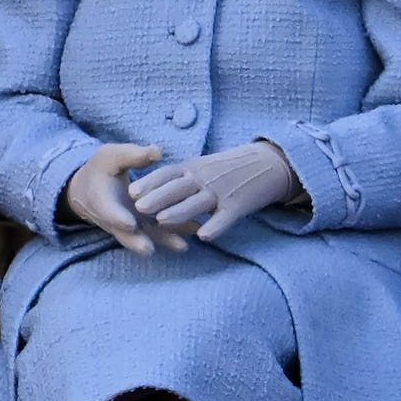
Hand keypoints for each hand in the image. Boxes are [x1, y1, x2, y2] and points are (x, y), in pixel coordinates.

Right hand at [66, 143, 192, 254]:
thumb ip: (133, 156)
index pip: (110, 212)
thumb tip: (157, 152)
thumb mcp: (112, 157)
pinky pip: (157, 232)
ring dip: (164, 241)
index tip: (130, 223)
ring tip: (183, 246)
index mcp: (103, 201)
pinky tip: (195, 230)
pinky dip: (174, 233)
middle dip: (138, 242)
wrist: (88, 191)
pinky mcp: (142, 228)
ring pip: (145, 237)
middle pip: (125, 235)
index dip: (119, 219)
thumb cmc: (101, 169)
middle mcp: (115, 219)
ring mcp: (129, 227)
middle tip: (149, 249)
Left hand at [129, 141, 299, 241]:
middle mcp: (205, 178)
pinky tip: (204, 236)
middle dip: (158, 197)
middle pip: (178, 188)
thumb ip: (182, 176)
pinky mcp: (239, 205)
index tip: (132, 191)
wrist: (269, 164)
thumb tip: (154, 188)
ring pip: (197, 203)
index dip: (150, 183)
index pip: (168, 173)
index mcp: (194, 167)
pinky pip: (225, 217)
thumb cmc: (230, 168)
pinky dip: (215, 226)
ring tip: (161, 220)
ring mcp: (222, 191)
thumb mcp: (204, 165)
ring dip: (179, 212)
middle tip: (138, 207)